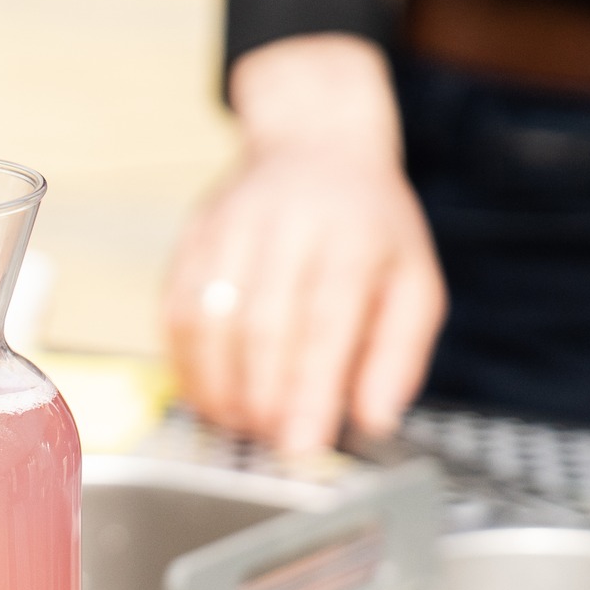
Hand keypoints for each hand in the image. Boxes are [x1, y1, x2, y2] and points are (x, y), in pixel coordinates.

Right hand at [165, 35, 445, 452]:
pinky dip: (188, 365)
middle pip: (261, 325)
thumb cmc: (369, 230)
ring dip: (219, 387)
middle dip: (262, 398)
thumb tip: (372, 421)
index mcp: (353, 235)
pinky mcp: (191, 238)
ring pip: (209, 321)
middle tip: (271, 441)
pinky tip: (209, 393)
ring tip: (239, 423)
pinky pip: (176, 312)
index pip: (325, 321)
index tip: (301, 445)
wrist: (313, 144)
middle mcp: (287, 223)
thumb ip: (398, 355)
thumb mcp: (414, 283)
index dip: (308, 389)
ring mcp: (230, 226)